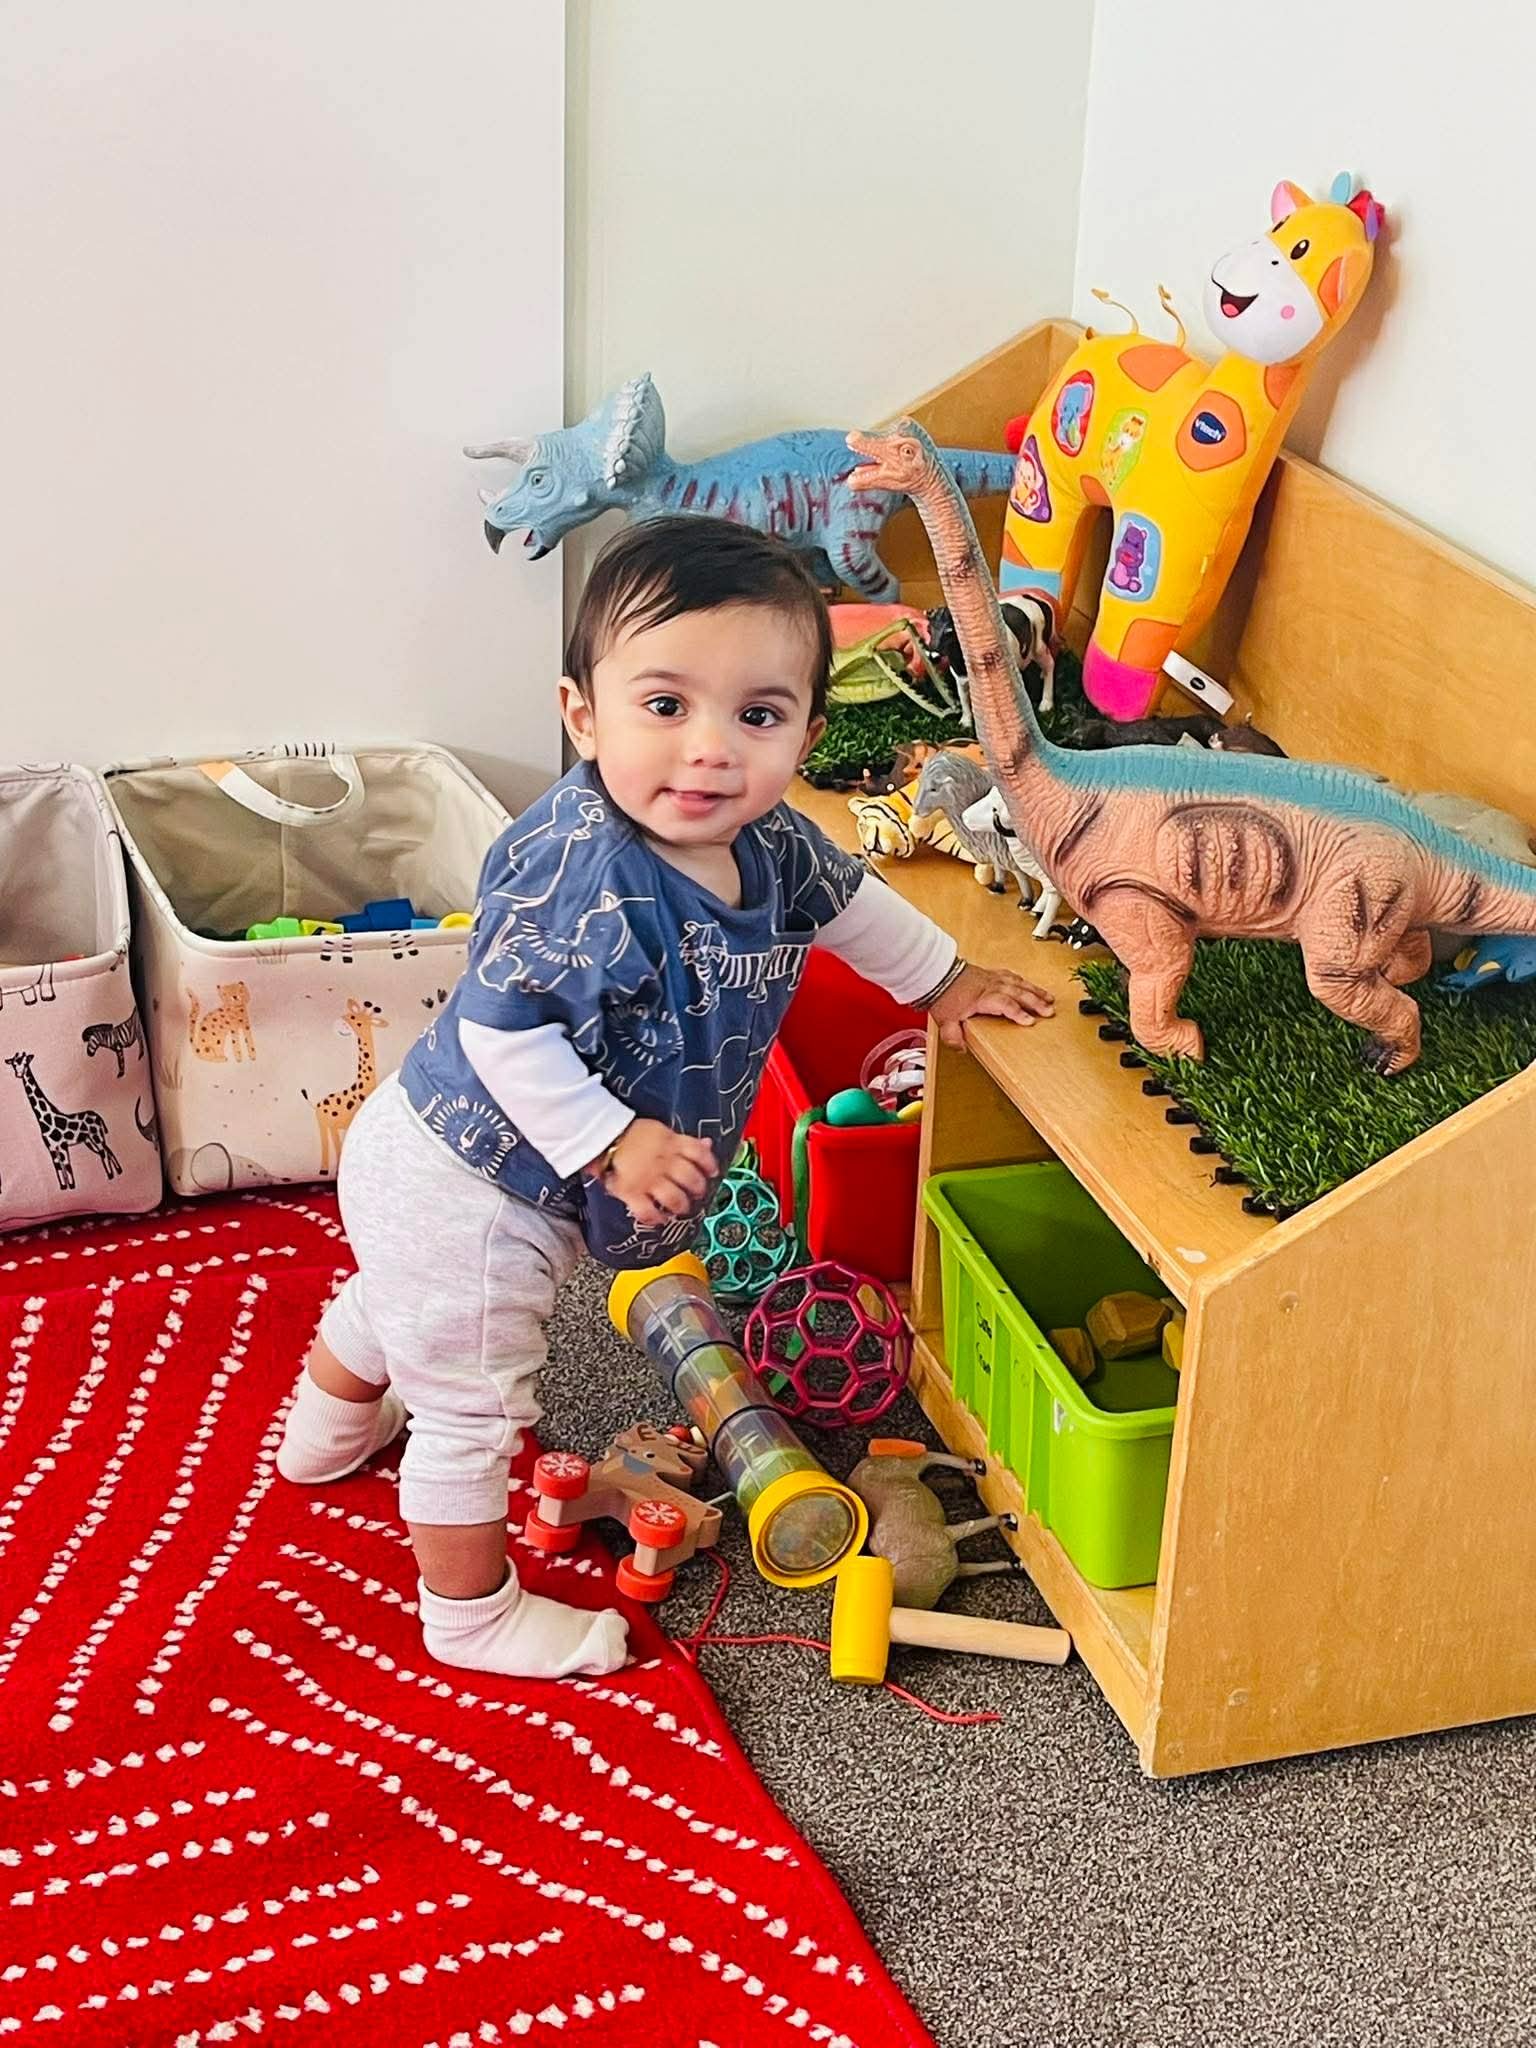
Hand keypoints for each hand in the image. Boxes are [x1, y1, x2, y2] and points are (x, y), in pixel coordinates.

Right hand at [590, 1119, 718, 1228]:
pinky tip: (661, 1218)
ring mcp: (648, 1179)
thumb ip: (684, 1141)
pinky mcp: (632, 1192)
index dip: (710, 1164)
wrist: (603, 1138)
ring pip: (675, 1198)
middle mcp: (664, 1162)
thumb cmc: (633, 1135)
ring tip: (680, 1207)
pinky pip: (648, 1211)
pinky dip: (656, 1218)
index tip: (712, 1172)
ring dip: (681, 1205)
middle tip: (696, 1192)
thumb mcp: (662, 1132)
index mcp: (671, 1143)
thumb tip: (708, 1143)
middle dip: (698, 1189)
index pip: (699, 1153)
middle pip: (691, 1179)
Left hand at [927, 962, 1054, 1048]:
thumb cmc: (943, 995)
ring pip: (1019, 983)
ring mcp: (993, 978)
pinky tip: (1030, 985)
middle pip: (1018, 992)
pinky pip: (1012, 976)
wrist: (937, 974)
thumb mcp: (945, 1020)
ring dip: (1035, 991)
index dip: (1018, 1013)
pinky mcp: (991, 974)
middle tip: (1050, 1011)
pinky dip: (1023, 981)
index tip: (1030, 1021)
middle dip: (1035, 1002)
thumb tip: (961, 1049)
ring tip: (1049, 999)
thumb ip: (953, 1036)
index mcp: (983, 997)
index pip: (1005, 1004)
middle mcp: (991, 986)